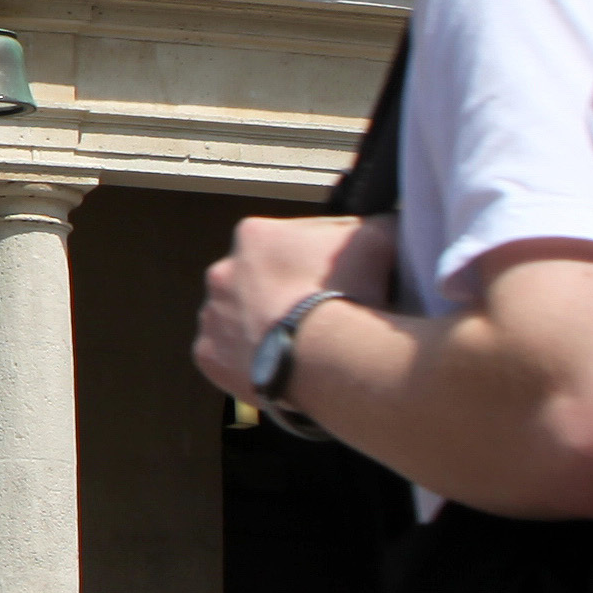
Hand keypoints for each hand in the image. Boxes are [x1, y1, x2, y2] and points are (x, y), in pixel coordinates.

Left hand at [195, 214, 390, 402]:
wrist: (328, 360)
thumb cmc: (352, 293)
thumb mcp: (378, 239)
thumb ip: (376, 224)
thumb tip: (383, 224)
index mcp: (253, 235)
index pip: (289, 241)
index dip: (318, 259)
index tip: (340, 279)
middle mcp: (221, 271)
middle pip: (259, 280)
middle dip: (285, 293)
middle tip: (321, 315)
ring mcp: (211, 317)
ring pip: (239, 319)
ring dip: (264, 327)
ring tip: (302, 346)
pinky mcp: (209, 357)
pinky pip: (231, 358)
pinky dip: (253, 363)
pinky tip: (281, 368)